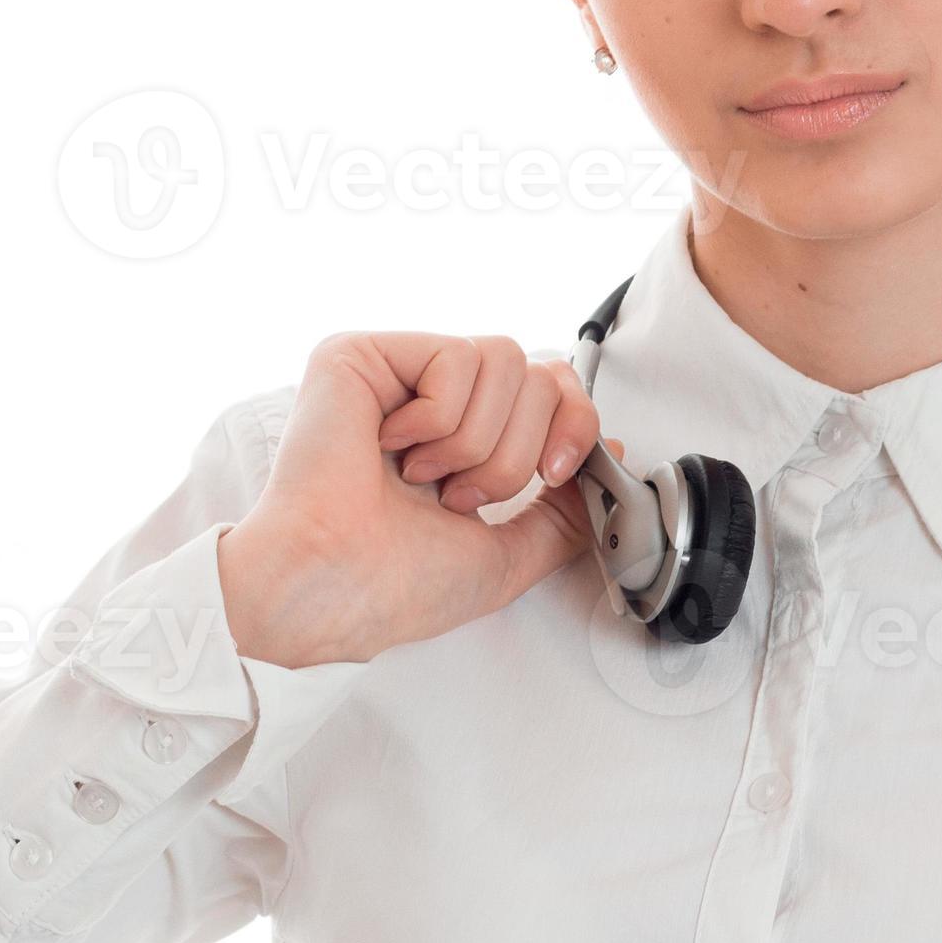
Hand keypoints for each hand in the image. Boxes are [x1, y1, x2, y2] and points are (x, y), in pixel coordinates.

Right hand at [216, 333, 617, 667]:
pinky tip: (391, 448)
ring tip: (424, 478)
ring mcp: (397, 372)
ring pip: (507, 359)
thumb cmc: (397, 583)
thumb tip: (607, 450)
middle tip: (459, 496)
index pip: (555, 388)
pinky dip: (437, 419)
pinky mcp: (360, 354)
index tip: (555, 477)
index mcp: (465, 437)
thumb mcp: (509, 553)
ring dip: (477, 442)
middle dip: (517, 452)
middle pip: (541, 373)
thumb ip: (564, 512)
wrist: (334, 588)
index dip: (575, 426)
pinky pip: (456, 357)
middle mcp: (432, 398)